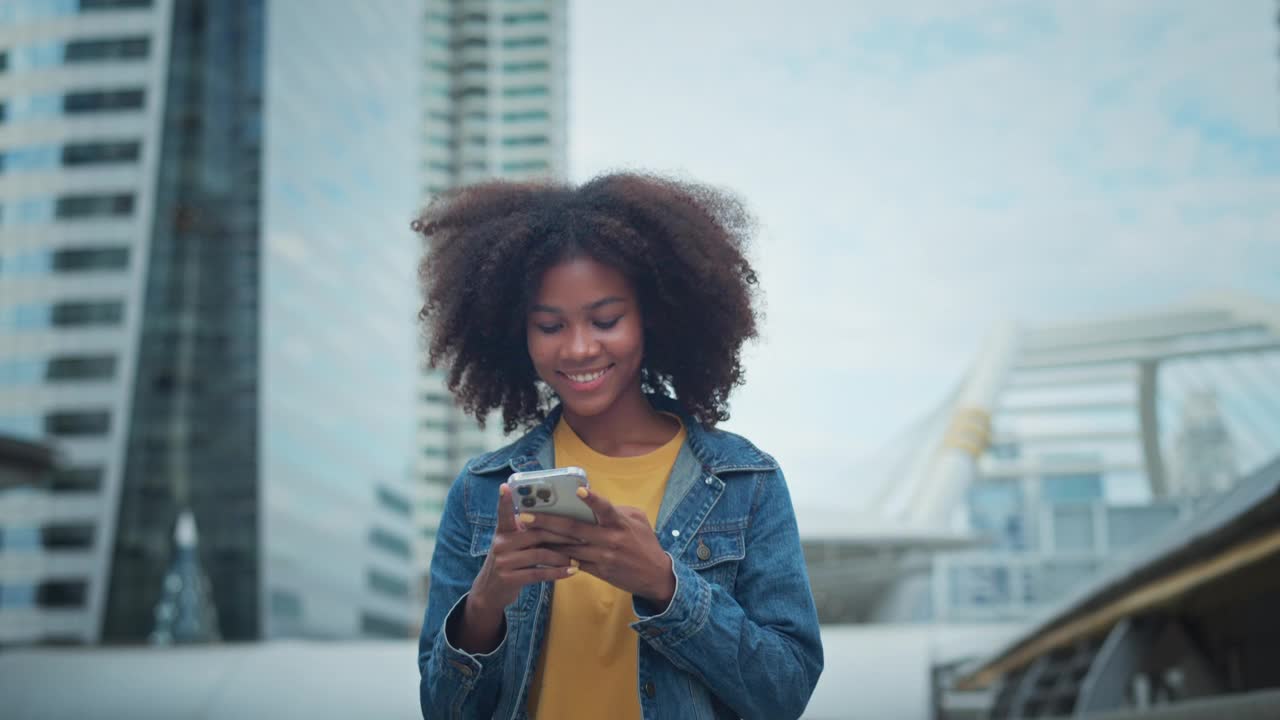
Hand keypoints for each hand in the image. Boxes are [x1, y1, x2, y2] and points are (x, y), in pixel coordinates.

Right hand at [455, 484, 577, 653]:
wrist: (490, 591)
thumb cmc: (509, 561)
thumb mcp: (511, 544)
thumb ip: (525, 533)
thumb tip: (555, 519)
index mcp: (502, 531)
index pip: (503, 514)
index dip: (504, 501)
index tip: (505, 486)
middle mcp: (500, 544)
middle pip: (536, 534)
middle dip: (561, 535)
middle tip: (580, 536)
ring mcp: (504, 562)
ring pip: (540, 554)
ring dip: (562, 556)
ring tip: (578, 557)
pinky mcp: (510, 578)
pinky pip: (539, 573)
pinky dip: (558, 572)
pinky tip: (572, 571)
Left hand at [527, 488, 675, 607]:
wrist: (655, 576)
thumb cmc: (646, 543)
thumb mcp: (638, 520)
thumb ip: (616, 510)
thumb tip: (593, 502)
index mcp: (620, 523)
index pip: (606, 508)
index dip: (593, 499)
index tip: (579, 490)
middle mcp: (610, 539)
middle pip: (574, 529)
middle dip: (547, 522)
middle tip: (526, 516)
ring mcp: (603, 557)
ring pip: (568, 548)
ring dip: (546, 540)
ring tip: (526, 534)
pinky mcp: (599, 571)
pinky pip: (573, 563)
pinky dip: (558, 557)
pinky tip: (542, 552)